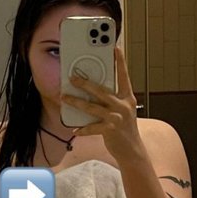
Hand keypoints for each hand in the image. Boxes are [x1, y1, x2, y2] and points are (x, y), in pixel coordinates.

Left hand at [60, 46, 142, 164]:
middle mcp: (123, 105)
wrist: (132, 150)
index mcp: (127, 98)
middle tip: (72, 77)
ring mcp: (117, 117)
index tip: (116, 47)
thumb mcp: (123, 110)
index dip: (120, 61)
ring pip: (91, 107)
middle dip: (85, 83)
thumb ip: (112, 100)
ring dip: (76, 102)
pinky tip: (74, 129)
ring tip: (64, 97)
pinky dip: (82, 129)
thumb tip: (92, 90)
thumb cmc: (125, 128)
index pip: (124, 76)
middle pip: (101, 91)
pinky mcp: (110, 130)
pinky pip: (91, 127)